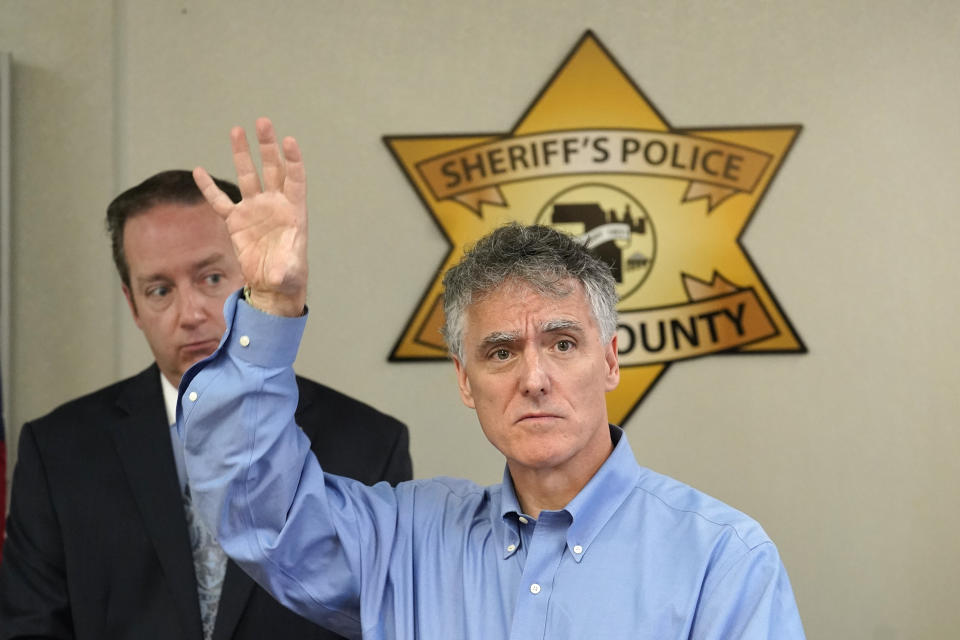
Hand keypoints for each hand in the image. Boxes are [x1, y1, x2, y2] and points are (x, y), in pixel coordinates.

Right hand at [193, 117, 307, 316]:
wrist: (272, 285)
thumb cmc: (288, 276)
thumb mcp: (289, 272)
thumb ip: (286, 267)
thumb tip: (280, 269)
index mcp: (294, 212)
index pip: (295, 179)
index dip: (293, 160)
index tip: (289, 140)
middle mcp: (274, 205)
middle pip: (272, 168)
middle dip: (267, 146)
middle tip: (263, 122)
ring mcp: (254, 209)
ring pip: (247, 176)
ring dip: (242, 154)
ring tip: (237, 130)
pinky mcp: (236, 221)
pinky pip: (220, 201)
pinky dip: (209, 187)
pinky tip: (199, 171)